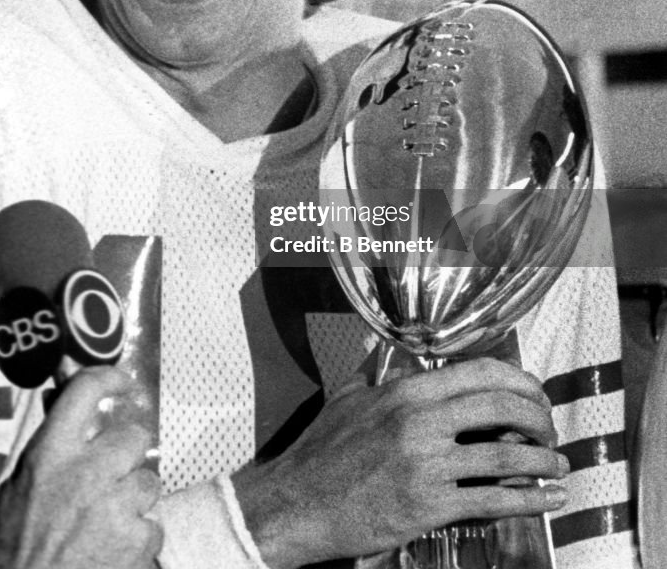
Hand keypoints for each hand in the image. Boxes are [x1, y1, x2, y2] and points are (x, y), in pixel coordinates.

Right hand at [0, 366, 161, 568]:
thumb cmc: (15, 550)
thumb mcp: (17, 490)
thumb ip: (48, 445)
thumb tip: (60, 393)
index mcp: (50, 456)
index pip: (84, 392)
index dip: (107, 378)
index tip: (121, 382)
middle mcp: (87, 473)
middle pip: (134, 436)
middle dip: (126, 457)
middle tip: (110, 480)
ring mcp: (115, 507)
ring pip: (150, 482)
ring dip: (135, 501)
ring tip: (107, 524)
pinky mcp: (137, 541)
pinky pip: (153, 526)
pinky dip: (138, 541)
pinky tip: (113, 553)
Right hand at [233, 357, 568, 568]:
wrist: (298, 503)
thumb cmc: (321, 452)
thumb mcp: (348, 398)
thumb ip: (376, 373)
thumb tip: (387, 350)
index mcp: (406, 390)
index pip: (479, 372)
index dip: (518, 380)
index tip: (533, 391)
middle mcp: (420, 421)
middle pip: (501, 408)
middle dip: (539, 417)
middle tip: (549, 428)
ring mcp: (426, 465)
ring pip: (505, 457)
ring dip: (543, 460)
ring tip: (558, 465)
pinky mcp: (429, 506)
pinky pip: (493, 502)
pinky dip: (531, 500)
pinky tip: (550, 499)